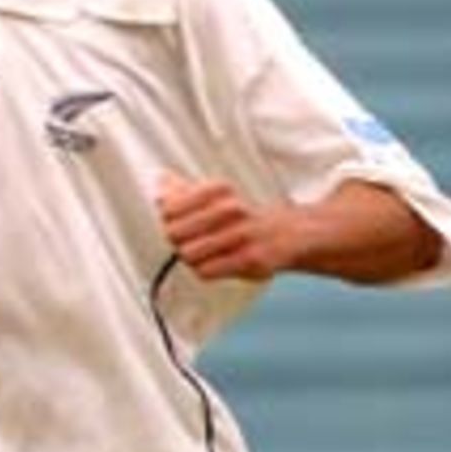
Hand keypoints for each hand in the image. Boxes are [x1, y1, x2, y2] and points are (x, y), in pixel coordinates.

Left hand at [156, 171, 288, 282]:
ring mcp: (241, 234)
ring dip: (190, 258)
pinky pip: (206, 271)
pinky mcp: (250, 259)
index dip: (167, 219)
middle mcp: (231, 208)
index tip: (172, 221)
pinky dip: (204, 270)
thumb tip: (161, 180)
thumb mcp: (217, 197)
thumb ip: (186, 190)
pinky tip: (213, 264)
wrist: (288, 234)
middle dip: (176, 241)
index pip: (170, 207)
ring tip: (200, 254)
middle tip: (185, 242)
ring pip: (188, 254)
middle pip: (174, 232)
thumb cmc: (243, 216)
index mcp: (220, 190)